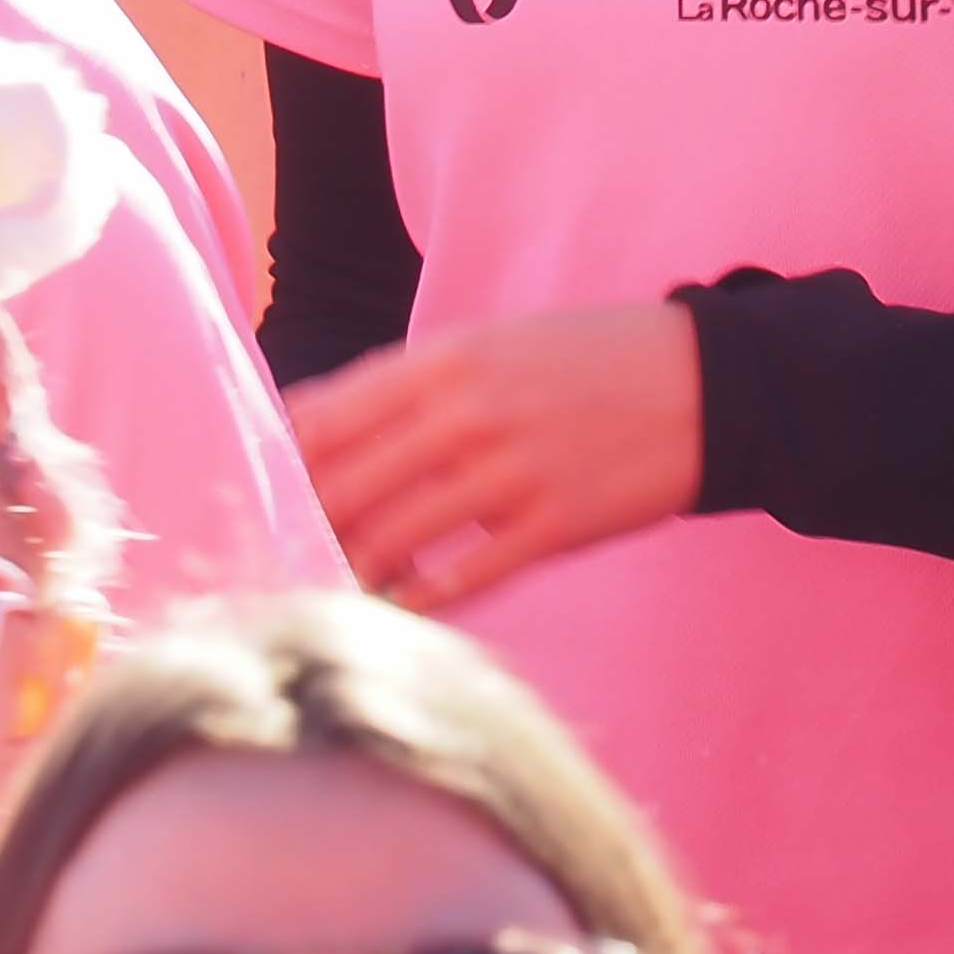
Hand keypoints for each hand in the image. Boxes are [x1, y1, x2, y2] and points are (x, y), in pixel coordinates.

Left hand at [286, 296, 699, 606]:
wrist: (704, 386)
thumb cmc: (586, 364)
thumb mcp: (493, 346)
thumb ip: (410, 385)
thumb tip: (311, 426)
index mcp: (447, 359)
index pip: (323, 418)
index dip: (275, 466)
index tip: (249, 497)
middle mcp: (469, 412)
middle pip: (344, 485)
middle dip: (300, 530)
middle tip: (272, 561)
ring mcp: (511, 472)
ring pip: (392, 538)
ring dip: (351, 571)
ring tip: (327, 591)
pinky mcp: (553, 526)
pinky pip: (462, 578)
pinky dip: (420, 600)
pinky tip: (400, 608)